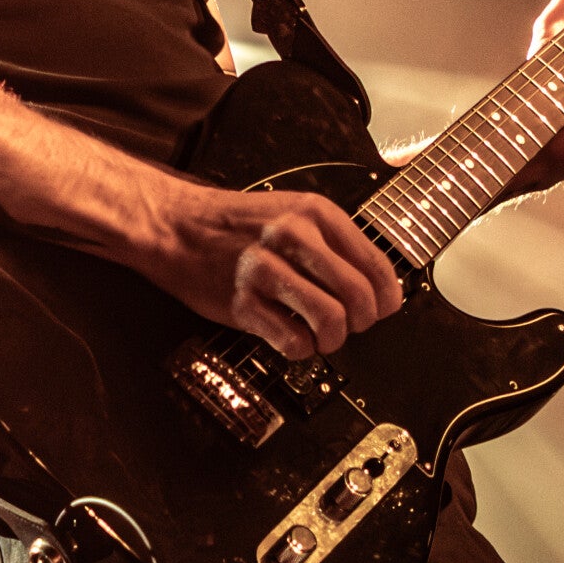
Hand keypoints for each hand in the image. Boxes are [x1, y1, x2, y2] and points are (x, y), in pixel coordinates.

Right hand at [131, 178, 402, 360]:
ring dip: (334, 339)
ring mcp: (265, 269)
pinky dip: (302, 350)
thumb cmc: (235, 225)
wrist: (176, 227)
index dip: (387, 297)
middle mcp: (293, 236)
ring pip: (331, 320)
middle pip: (358, 295)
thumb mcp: (292, 213)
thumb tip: (376, 285)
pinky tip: (294, 340)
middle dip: (363, 321)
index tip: (383, 309)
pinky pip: (293, 340)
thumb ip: (333, 242)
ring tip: (323, 337)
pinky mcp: (242, 302)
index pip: (375, 263)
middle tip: (352, 326)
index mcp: (314, 213)